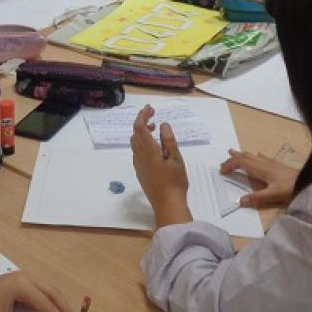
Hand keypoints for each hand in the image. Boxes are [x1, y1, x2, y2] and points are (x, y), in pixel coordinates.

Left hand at [0, 272, 72, 311]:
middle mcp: (25, 277)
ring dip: (58, 304)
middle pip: (52, 292)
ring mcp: (22, 278)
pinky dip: (49, 302)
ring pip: (47, 290)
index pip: (47, 303)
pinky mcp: (18, 283)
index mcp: (21, 285)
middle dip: (65, 308)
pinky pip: (40, 291)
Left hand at [130, 106, 190, 227]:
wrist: (167, 204)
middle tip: (154, 116)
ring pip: (134, 143)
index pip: (140, 127)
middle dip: (142, 121)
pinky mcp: (140, 172)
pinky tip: (153, 147)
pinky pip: (136, 152)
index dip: (143, 115)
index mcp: (149, 151)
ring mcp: (138, 165)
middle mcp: (140, 156)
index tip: (150, 108)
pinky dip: (142, 143)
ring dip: (142, 133)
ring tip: (154, 129)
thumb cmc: (175, 182)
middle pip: (135, 133)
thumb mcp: (177, 159)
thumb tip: (162, 124)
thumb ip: (169, 141)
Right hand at [219, 149, 297, 208]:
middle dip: (233, 159)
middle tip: (223, 162)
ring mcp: (272, 163)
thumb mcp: (273, 195)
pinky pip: (264, 158)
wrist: (309, 181)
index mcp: (260, 169)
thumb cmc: (291, 188)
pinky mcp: (279, 166)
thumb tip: (239, 201)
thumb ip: (257, 198)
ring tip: (234, 152)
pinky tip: (259, 155)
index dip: (230, 165)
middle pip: (245, 157)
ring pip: (253, 156)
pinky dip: (257, 156)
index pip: (241, 163)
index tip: (221, 171)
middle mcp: (264, 164)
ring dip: (242, 155)